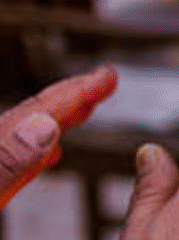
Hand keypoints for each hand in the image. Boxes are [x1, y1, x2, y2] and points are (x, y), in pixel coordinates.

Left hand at [1, 67, 117, 207]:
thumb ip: (6, 162)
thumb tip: (45, 126)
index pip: (37, 115)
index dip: (75, 93)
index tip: (107, 77)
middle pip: (33, 117)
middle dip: (72, 97)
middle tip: (104, 81)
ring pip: (27, 134)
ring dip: (61, 119)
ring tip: (87, 107)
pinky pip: (19, 158)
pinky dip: (42, 148)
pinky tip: (52, 152)